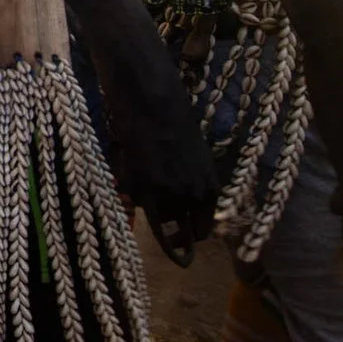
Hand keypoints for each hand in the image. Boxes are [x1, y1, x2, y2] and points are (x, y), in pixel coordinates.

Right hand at [104, 63, 217, 255]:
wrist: (154, 102)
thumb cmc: (176, 123)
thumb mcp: (196, 159)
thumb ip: (194, 184)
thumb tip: (182, 208)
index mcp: (210, 188)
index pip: (203, 228)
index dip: (191, 236)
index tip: (181, 239)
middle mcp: (192, 196)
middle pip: (181, 230)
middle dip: (173, 235)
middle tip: (164, 232)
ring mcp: (167, 193)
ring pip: (155, 215)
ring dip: (150, 204)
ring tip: (145, 177)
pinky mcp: (142, 187)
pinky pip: (136, 201)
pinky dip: (132, 189)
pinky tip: (132, 167)